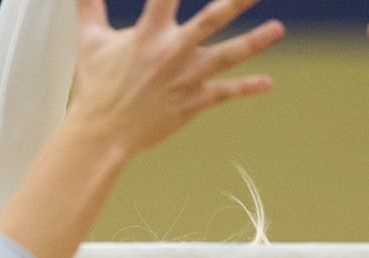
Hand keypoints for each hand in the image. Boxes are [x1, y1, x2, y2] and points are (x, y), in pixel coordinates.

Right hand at [64, 0, 285, 161]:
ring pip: (228, 56)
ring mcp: (186, 78)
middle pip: (211, 19)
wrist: (104, 133)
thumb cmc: (96, 85)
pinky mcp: (193, 102)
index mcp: (148, 34)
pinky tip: (268, 83)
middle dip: (236, 1)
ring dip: (255, 41)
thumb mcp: (90, 41)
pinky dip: (247, 88)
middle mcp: (172, 52)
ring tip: (279, 29)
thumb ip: (89, 7)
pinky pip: (225, 94)